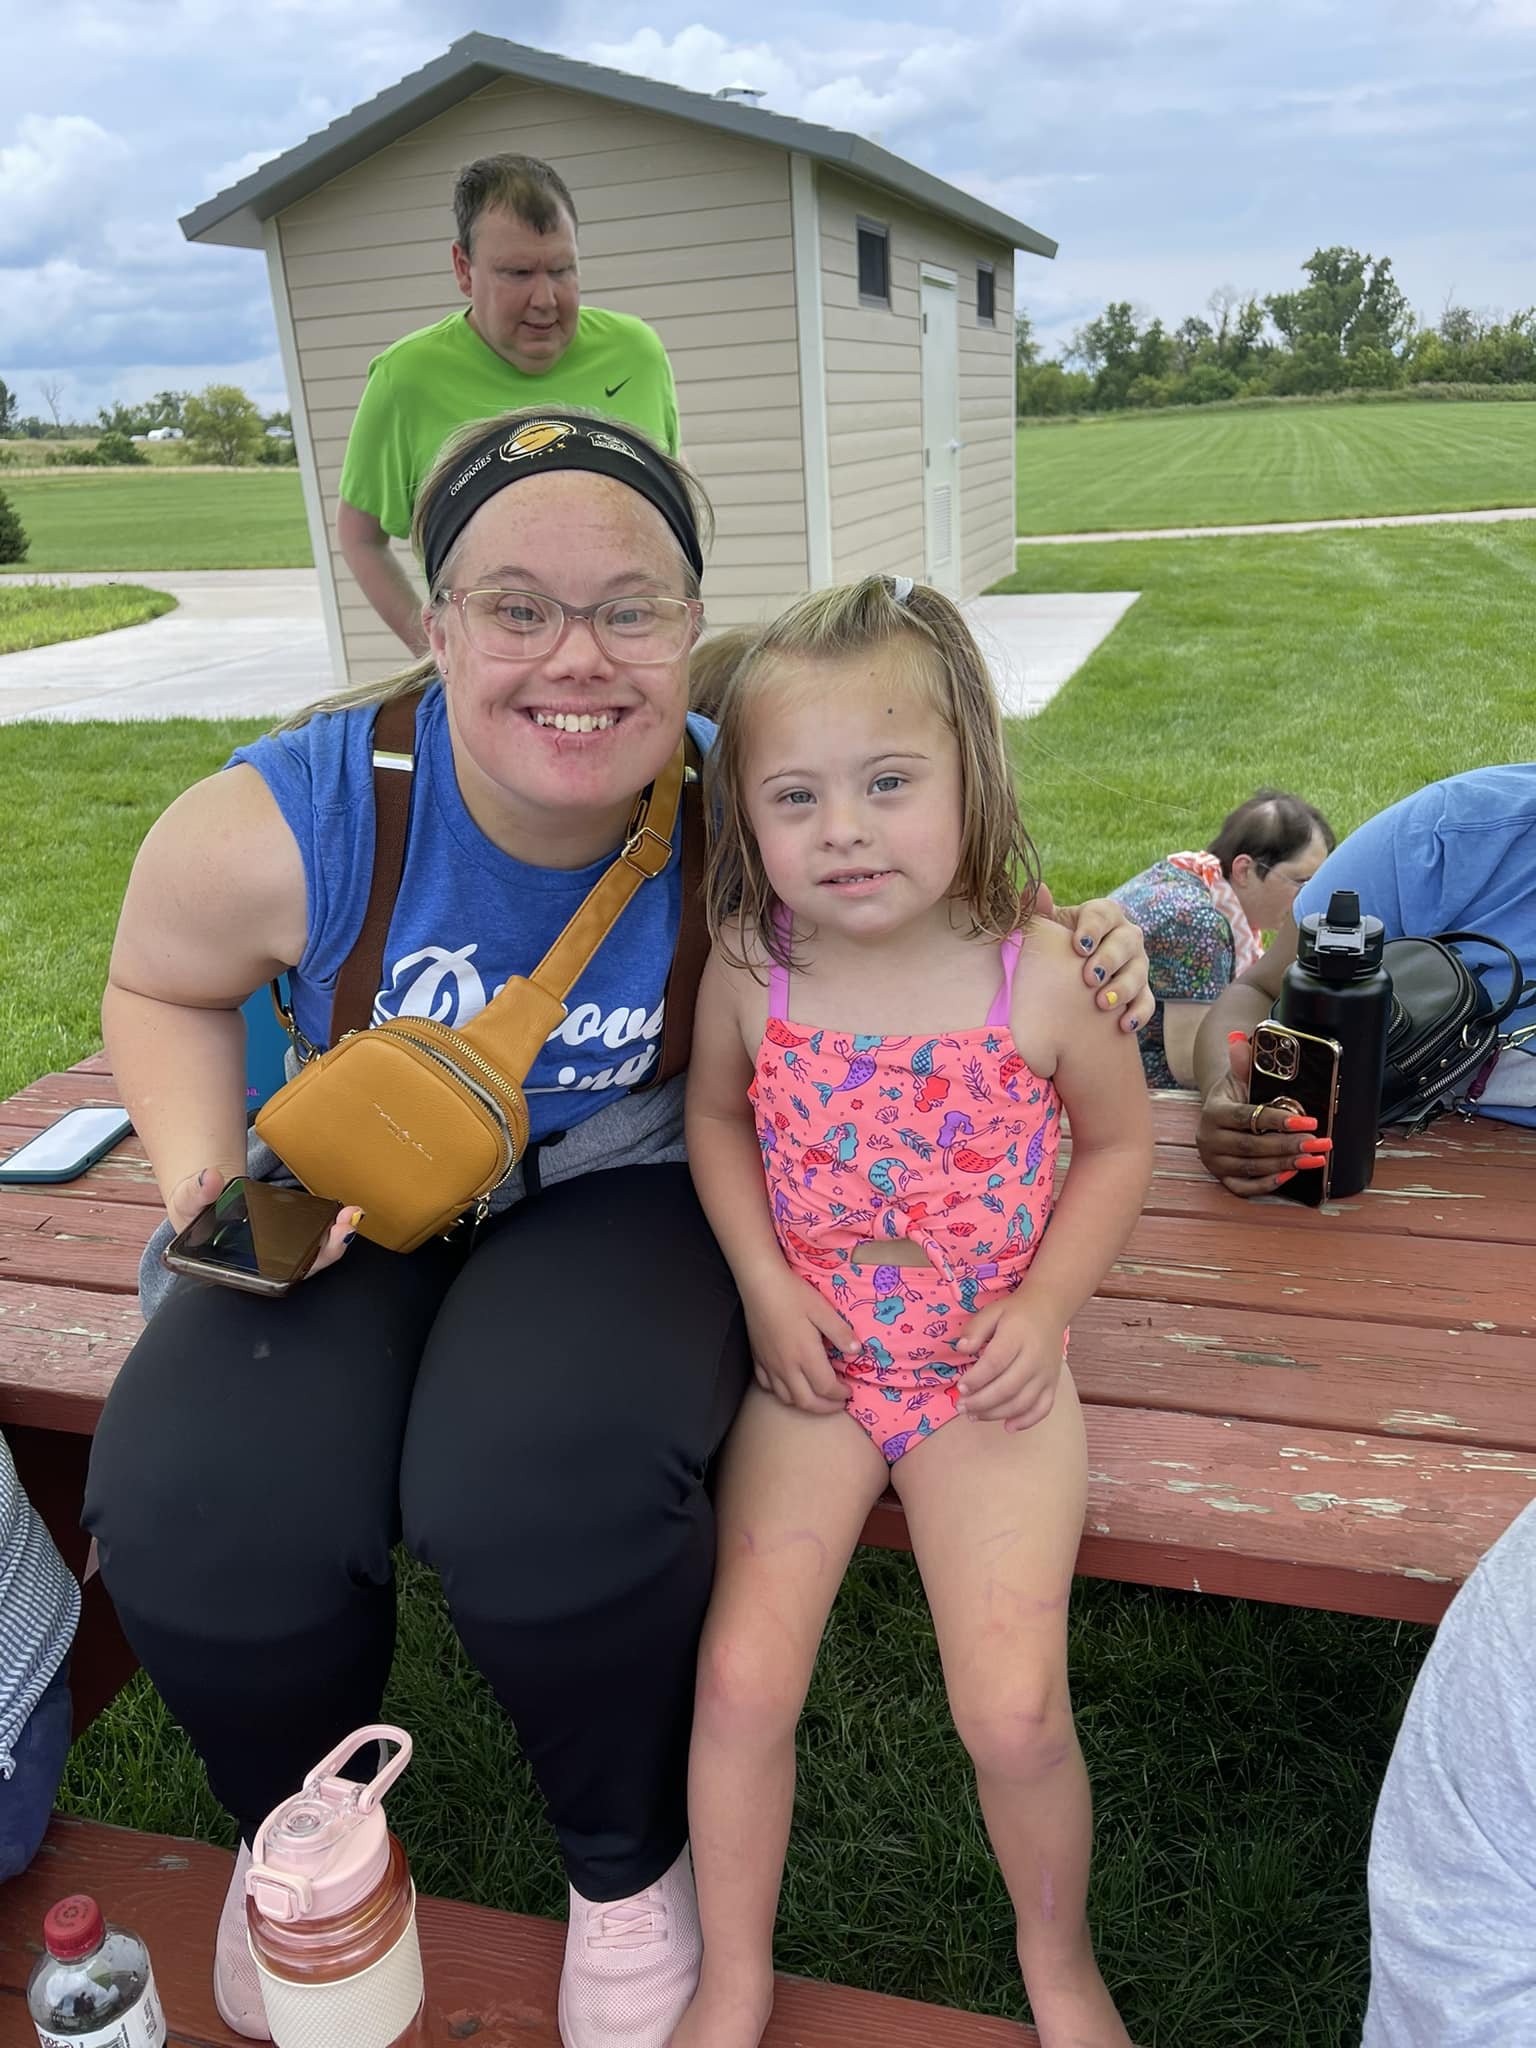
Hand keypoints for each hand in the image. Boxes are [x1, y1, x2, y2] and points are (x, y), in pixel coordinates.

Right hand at [166, 1168, 362, 1277]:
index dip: (297, 1269)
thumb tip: (209, 1178)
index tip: (314, 1255)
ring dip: (338, 1236)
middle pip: (303, 1266)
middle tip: (344, 1229)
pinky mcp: (293, 1231)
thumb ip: (196, 1193)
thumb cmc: (196, 1210)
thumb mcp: (188, 1200)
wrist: (204, 1198)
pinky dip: (335, 1224)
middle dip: (327, 1250)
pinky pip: (318, 1233)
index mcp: (242, 1266)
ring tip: (352, 1216)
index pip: (275, 1276)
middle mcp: (267, 1262)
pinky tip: (348, 1211)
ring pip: (316, 1252)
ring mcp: (283, 1248)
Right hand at [740, 1266, 855, 1413]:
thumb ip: (840, 1332)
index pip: (826, 1388)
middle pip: (806, 1402)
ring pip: (786, 1398)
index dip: (840, 1395)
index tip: (849, 1392)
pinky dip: (781, 1392)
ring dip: (805, 1404)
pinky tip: (789, 1384)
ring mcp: (769, 1364)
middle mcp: (786, 1366)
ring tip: (817, 1397)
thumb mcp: (823, 1309)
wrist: (760, 1283)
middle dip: (826, 1408)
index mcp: (805, 1355)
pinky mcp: (757, 1358)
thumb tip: (857, 1351)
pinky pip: (767, 1386)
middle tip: (838, 1403)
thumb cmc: (793, 1294)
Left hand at [955, 1298, 1064, 1431]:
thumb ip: (975, 1329)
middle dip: (981, 1402)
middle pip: (1008, 1387)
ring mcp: (1046, 1374)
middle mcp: (1035, 1358)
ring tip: (974, 1415)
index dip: (976, 1379)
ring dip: (997, 1414)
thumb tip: (961, 1348)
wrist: (1049, 1310)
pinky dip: (1026, 1421)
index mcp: (1018, 1336)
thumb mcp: (992, 1311)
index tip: (960, 1387)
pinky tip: (1007, 1427)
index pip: (996, 1362)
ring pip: (1023, 1402)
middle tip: (961, 1406)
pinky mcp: (1053, 1384)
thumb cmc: (1016, 1313)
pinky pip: (1043, 1408)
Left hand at [1038, 884, 1154, 1034]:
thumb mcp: (1046, 928)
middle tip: (1090, 978)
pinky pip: (1147, 1001)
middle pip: (1126, 941)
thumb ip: (1039, 911)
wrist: (1067, 977)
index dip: (1093, 929)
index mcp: (1104, 915)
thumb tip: (1035, 889)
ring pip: (1139, 972)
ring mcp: (1137, 964)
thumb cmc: (1055, 946)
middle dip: (1109, 959)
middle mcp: (1125, 936)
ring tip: (1102, 1004)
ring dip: (1122, 988)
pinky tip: (1124, 1025)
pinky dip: (1138, 1013)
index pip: (1104, 914)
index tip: (1078, 947)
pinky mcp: (1142, 991)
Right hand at [1194, 1033, 1324, 1196]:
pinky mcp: (1221, 1178)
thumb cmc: (1235, 1094)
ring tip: (1314, 1157)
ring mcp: (1214, 1161)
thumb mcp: (1239, 1076)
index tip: (1307, 1121)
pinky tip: (1290, 1173)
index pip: (1247, 1117)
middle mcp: (1208, 1139)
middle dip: (1288, 1145)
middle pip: (1251, 1146)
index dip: (1278, 1120)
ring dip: (1285, 1164)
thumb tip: (1240, 1039)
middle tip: (1317, 1142)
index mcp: (1213, 1111)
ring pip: (1251, 1167)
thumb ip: (1244, 1061)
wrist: (1220, 1113)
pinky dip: (1268, 1183)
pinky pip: (1244, 1188)